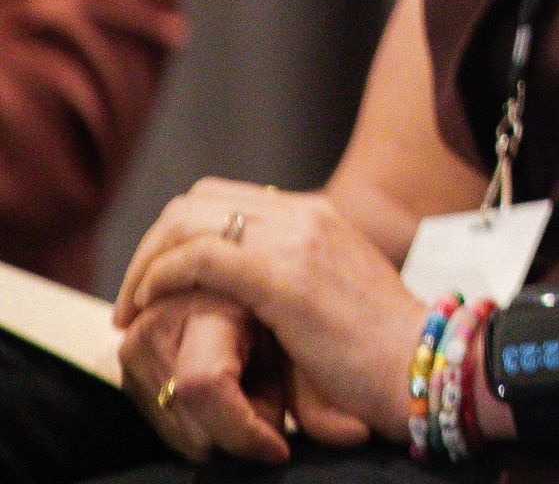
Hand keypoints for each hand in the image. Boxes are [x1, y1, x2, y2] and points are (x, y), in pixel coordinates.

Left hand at [116, 183, 416, 450]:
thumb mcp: (330, 294)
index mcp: (318, 214)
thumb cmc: (375, 350)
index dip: (177, 236)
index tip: (157, 283)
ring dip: (145, 262)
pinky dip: (158, 278)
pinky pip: (197, 258)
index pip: (224, 199)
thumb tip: (232, 288)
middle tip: (136, 293)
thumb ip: (289, 275)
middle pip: (197, 201)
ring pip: (189, 220)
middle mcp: (306, 213)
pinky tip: (150, 306)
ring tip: (133, 305)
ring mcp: (296, 239)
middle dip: (152, 244)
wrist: (421, 364)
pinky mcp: (283, 276)